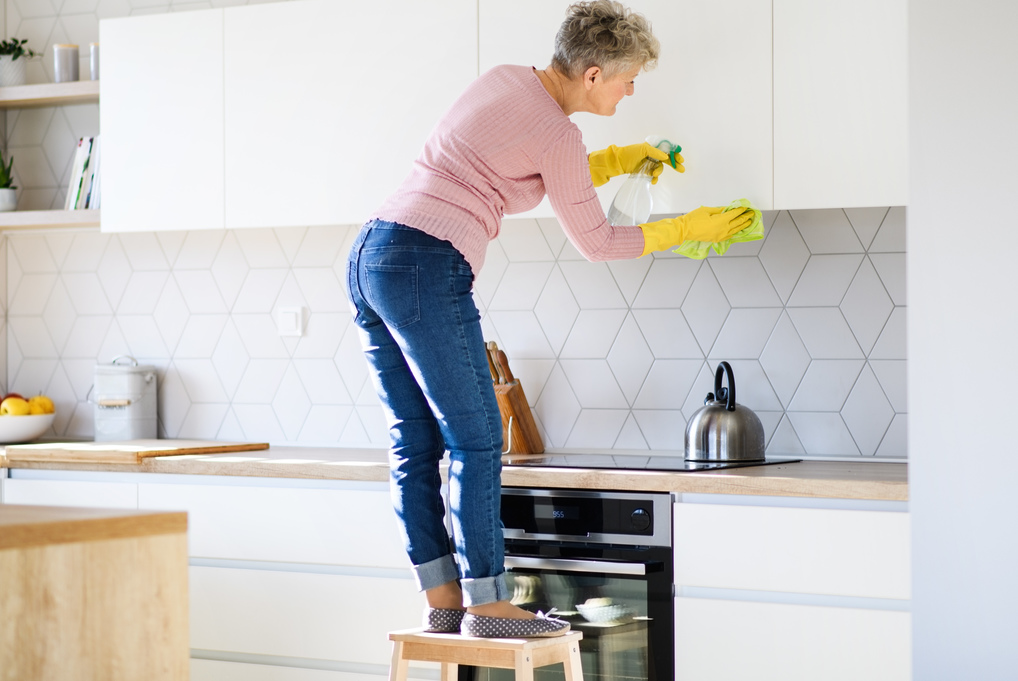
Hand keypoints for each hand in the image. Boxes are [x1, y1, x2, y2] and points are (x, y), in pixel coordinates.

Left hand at [588, 142, 683, 186]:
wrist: (618, 163)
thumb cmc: (629, 153)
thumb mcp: (643, 149)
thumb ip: (655, 152)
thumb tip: (666, 157)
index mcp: (653, 147)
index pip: (667, 149)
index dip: (674, 154)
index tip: (680, 159)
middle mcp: (652, 154)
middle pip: (667, 159)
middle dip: (674, 164)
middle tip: (682, 169)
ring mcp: (649, 163)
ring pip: (660, 168)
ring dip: (659, 172)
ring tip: (654, 174)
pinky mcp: (645, 171)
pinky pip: (654, 175)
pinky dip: (654, 178)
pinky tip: (653, 181)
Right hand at [639, 205, 753, 255]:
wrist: (684, 230)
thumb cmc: (693, 219)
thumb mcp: (707, 210)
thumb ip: (719, 210)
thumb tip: (728, 209)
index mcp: (721, 221)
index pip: (735, 214)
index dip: (742, 209)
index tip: (746, 206)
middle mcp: (724, 229)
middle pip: (738, 222)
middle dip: (746, 217)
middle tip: (752, 213)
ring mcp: (721, 235)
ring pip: (736, 230)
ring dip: (743, 225)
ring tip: (749, 221)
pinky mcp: (717, 239)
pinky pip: (730, 235)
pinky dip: (736, 231)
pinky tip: (738, 230)